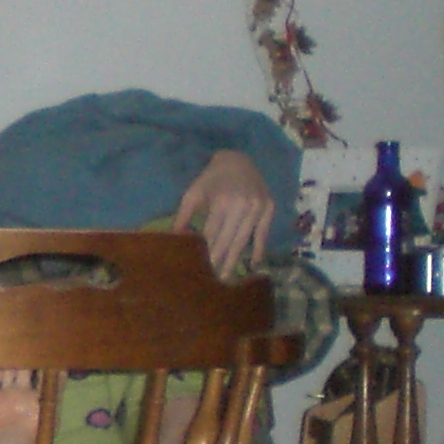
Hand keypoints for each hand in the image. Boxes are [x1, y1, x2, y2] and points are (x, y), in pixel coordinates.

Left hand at [176, 149, 273, 277]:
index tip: (200, 271)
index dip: (207, 253)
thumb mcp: (193, 193)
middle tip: (214, 283)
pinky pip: (263, 234)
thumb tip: (174, 238)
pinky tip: (253, 265)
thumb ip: (183, 216)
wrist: (239, 159)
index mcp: (222, 202)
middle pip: (229, 241)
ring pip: (245, 240)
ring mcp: (259, 208)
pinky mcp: (269, 208)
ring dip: (236, 260)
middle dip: (220, 262)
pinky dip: (258, 249)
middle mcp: (243, 206)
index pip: (213, 234)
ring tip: (227, 277)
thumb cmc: (211, 178)